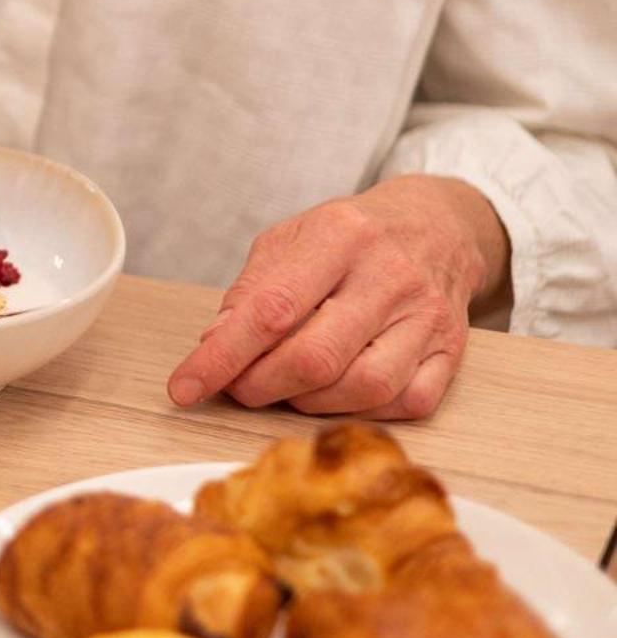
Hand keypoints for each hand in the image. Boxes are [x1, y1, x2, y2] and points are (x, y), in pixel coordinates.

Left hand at [167, 175, 508, 420]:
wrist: (436, 225)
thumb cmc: (349, 236)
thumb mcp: (288, 240)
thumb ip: (250, 290)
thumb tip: (213, 346)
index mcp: (340, 237)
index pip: (270, 310)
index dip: (222, 357)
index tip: (184, 387)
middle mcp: (389, 276)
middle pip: (315, 357)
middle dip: (259, 386)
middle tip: (235, 388)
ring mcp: (427, 317)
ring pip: (362, 388)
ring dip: (307, 403)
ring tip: (283, 387)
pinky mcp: (453, 351)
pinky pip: (406, 402)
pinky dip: (360, 411)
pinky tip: (335, 394)